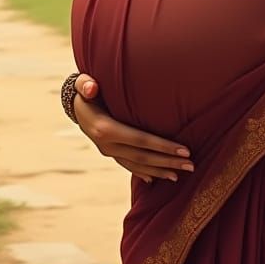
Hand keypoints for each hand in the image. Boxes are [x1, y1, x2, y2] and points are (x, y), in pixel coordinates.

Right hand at [72, 73, 194, 183]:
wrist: (73, 105)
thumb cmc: (86, 90)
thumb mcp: (83, 84)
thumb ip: (86, 84)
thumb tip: (91, 87)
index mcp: (106, 128)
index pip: (141, 140)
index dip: (163, 146)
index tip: (185, 151)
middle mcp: (107, 145)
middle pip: (143, 157)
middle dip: (168, 162)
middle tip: (192, 166)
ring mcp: (108, 151)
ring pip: (137, 165)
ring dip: (159, 171)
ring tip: (179, 175)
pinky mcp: (110, 153)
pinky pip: (129, 165)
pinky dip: (143, 173)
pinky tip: (155, 179)